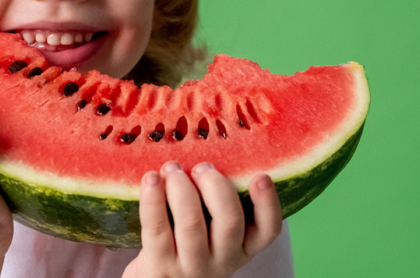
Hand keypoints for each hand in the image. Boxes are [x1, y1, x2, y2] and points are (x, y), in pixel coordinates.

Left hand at [122, 161, 283, 277]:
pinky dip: (152, 200)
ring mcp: (191, 267)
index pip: (268, 230)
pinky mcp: (159, 267)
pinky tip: (150, 179)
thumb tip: (212, 153)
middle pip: (230, 222)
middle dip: (216, 186)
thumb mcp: (213, 233)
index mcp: (243, 249)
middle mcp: (222, 261)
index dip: (268, 203)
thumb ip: (220, 204)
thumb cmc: (187, 248)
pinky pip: (156, 229)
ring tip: (172, 168)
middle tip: (202, 166)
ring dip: (181, 188)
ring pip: (192, 224)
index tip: (261, 175)